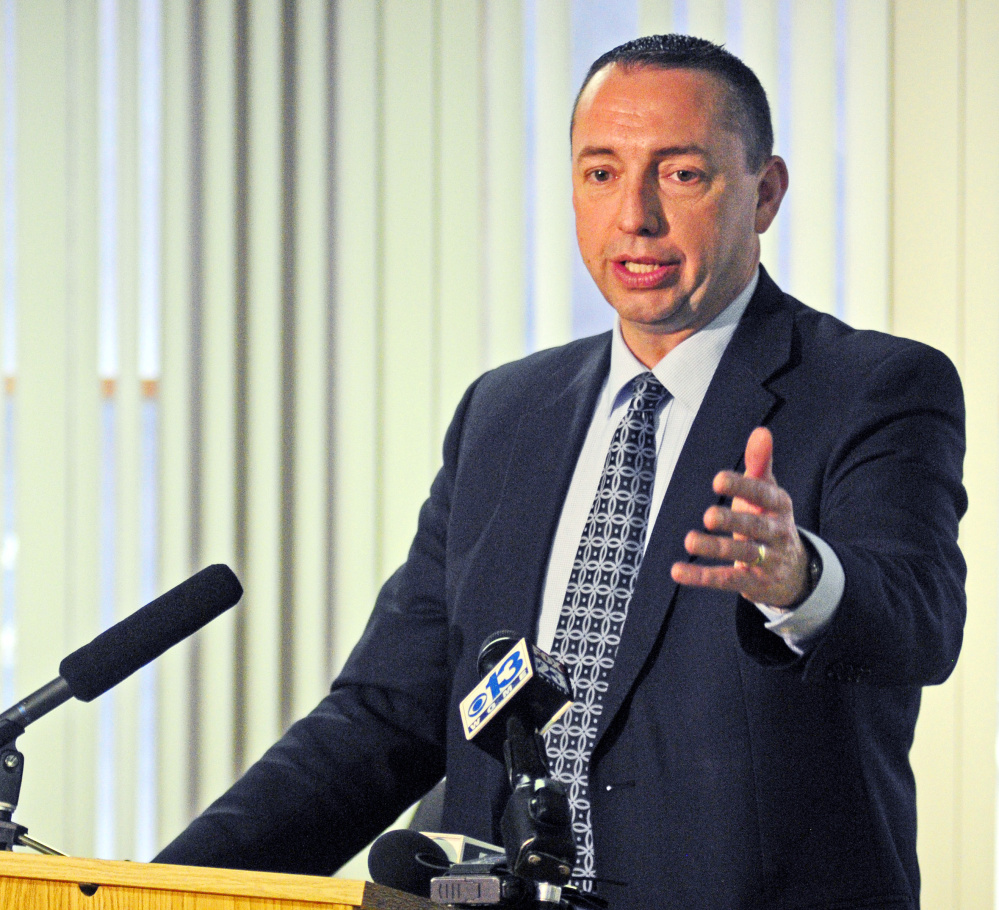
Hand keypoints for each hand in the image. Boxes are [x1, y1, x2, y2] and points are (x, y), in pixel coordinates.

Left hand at [670, 427, 808, 608]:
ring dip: (715, 549)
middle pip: (755, 528)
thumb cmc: (769, 521)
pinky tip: (678, 571)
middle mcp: (777, 534)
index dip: (743, 488)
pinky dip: (702, 577)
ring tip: (690, 540)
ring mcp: (768, 562)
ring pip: (741, 555)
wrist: (795, 572)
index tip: (718, 480)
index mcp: (779, 507)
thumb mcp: (767, 493)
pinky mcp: (755, 584)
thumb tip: (761, 431)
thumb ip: (760, 463)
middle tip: (709, 516)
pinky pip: (727, 580)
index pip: (764, 496)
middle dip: (734, 522)